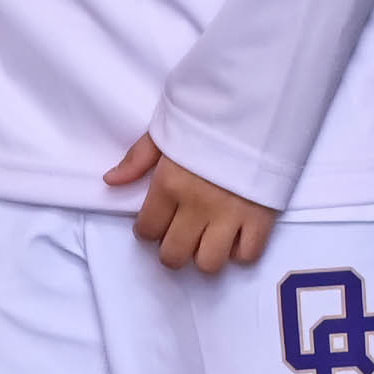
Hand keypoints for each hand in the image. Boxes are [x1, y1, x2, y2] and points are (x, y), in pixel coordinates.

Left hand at [106, 133, 277, 273]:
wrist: (257, 110)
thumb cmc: (207, 119)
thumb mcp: (164, 131)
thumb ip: (136, 160)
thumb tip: (110, 181)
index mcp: (169, 185)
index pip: (147, 230)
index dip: (147, 230)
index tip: (155, 221)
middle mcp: (197, 206)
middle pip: (174, 255)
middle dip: (171, 250)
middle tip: (179, 235)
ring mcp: (231, 216)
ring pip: (209, 264)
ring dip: (204, 256)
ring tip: (207, 239)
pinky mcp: (262, 218)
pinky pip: (248, 255)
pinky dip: (240, 252)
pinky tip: (235, 236)